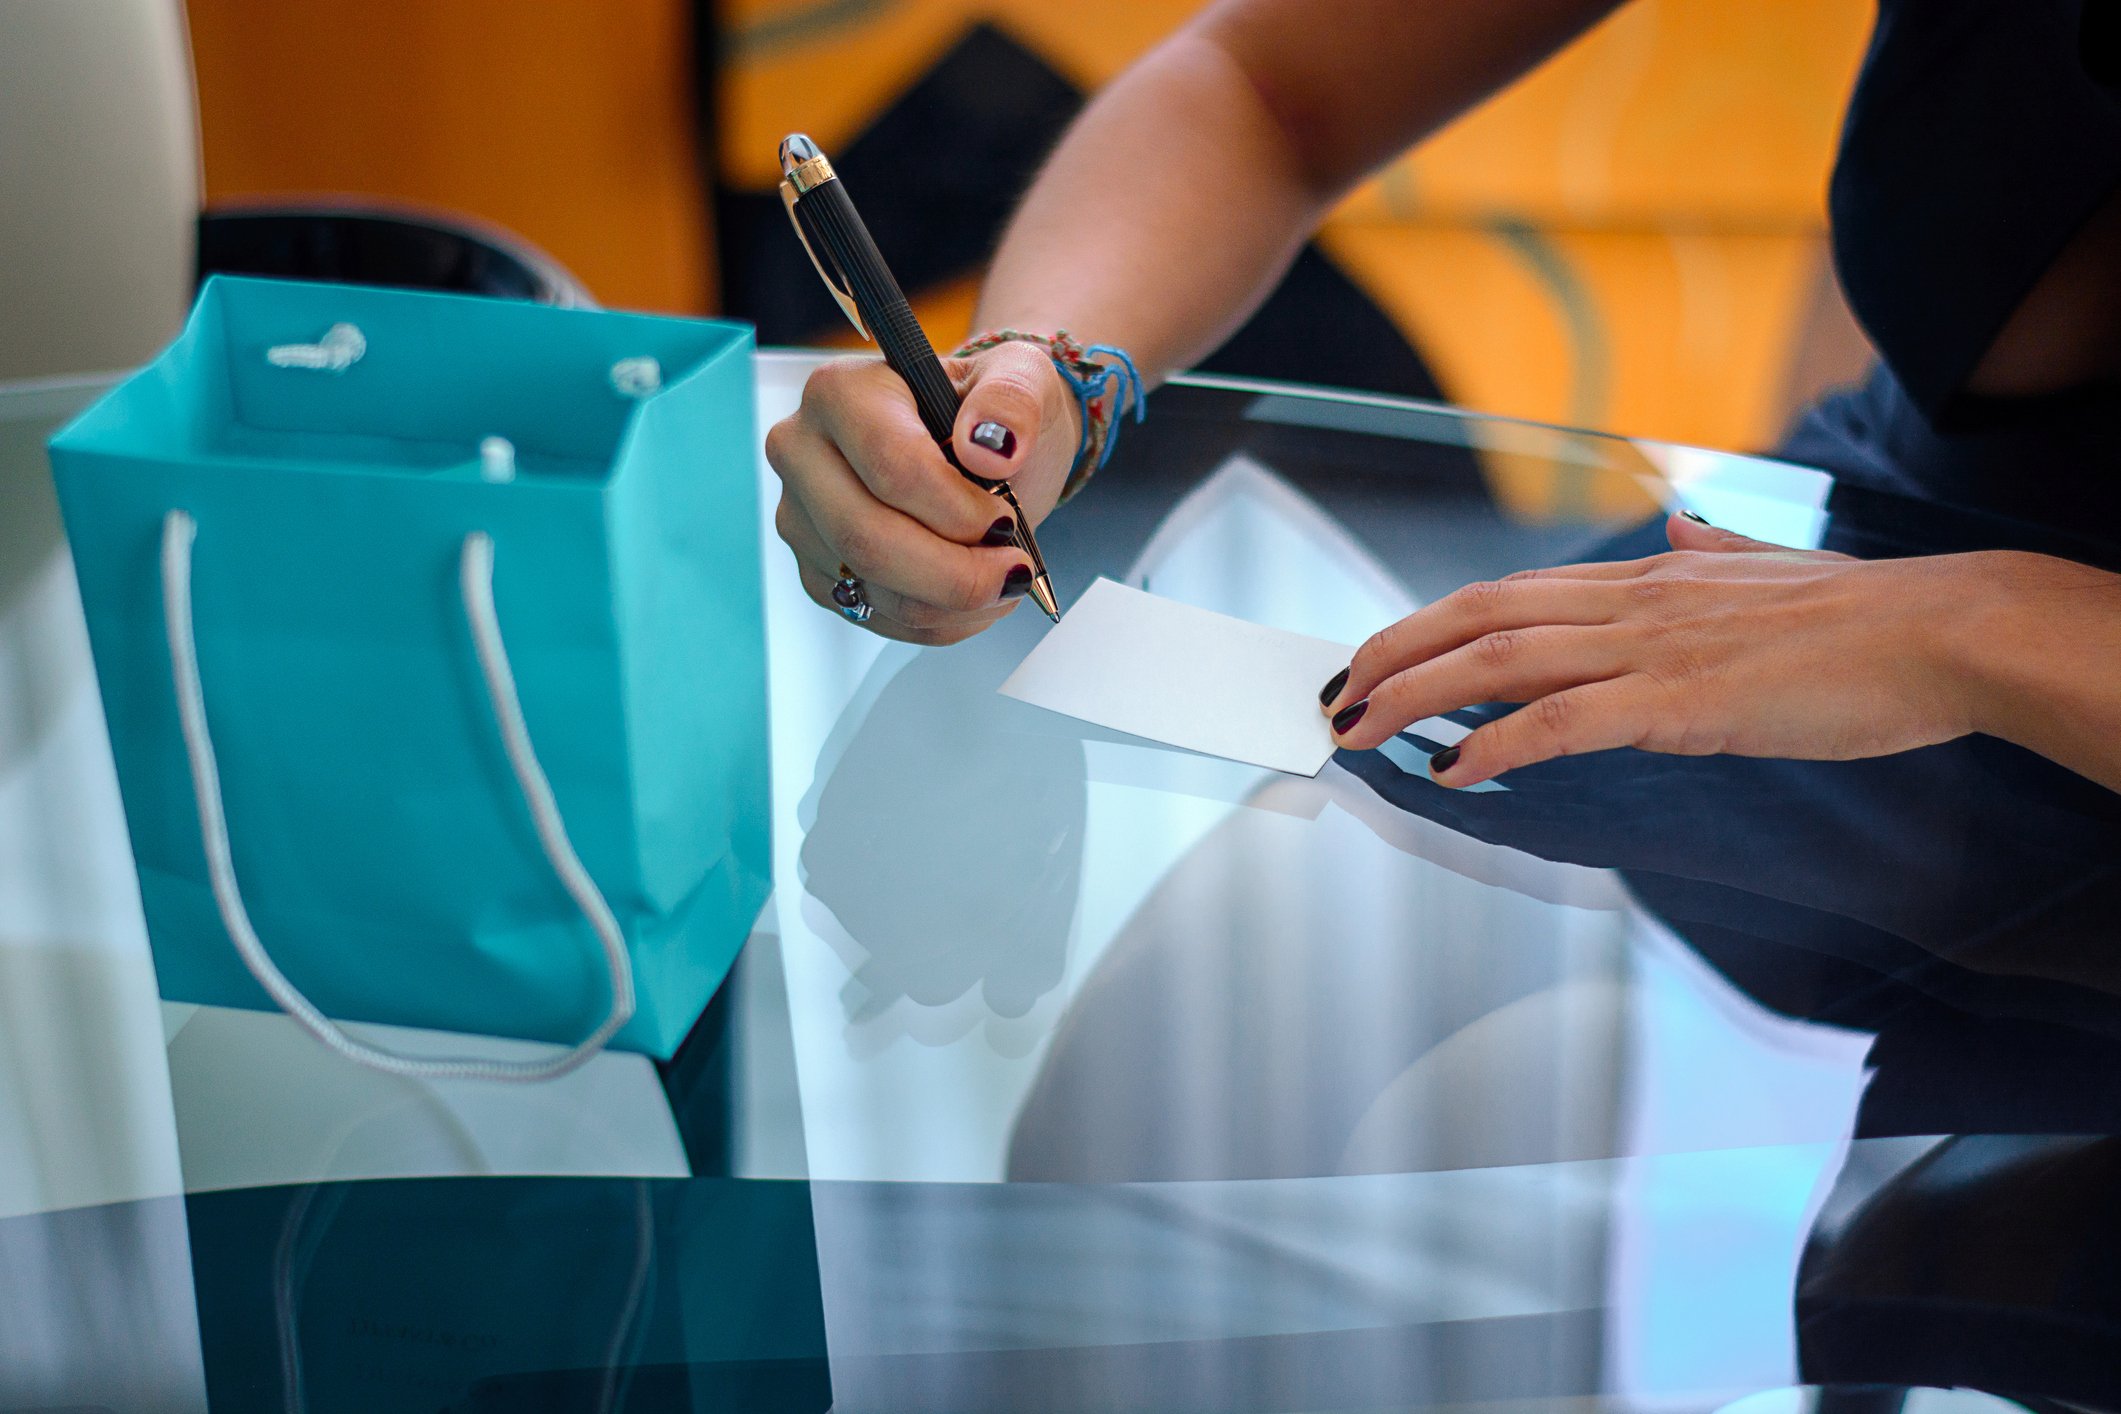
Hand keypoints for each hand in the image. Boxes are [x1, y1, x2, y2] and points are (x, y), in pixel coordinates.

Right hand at [764, 342, 1078, 643]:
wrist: (985, 451)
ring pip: (873, 585)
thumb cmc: (992, 411)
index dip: (955, 509)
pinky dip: (940, 621)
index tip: (1004, 521)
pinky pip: (876, 616)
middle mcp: (804, 453)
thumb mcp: (1022, 377)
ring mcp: (803, 519)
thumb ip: (1013, 399)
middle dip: (954, 571)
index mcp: (841, 392)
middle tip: (1013, 571)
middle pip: (866, 536)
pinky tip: (973, 598)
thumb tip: (991, 444)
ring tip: (1003, 581)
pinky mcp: (819, 572)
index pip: (889, 464)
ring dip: (954, 602)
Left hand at [1319, 512, 2005, 786]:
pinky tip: (1454, 770)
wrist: (1940, 630)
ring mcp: (1653, 648)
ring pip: (1501, 660)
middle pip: (1479, 615)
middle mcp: (1632, 602)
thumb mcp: (1770, 569)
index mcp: (1645, 578)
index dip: (1427, 622)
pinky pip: (1565, 722)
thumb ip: (1712, 550)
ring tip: (1359, 731)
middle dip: (1393, 654)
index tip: (1376, 655)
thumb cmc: (1863, 615)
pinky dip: (1498, 743)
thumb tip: (1678, 527)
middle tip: (1335, 696)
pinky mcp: (1683, 701)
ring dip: (1416, 697)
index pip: (1506, 593)